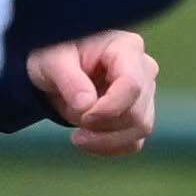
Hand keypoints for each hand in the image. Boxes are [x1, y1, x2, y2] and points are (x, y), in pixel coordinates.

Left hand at [28, 32, 158, 155]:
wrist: (55, 66)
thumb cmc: (54, 54)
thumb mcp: (51, 61)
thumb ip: (69, 80)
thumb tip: (87, 106)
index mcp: (126, 48)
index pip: (132, 85)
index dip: (110, 108)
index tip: (84, 117)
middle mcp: (144, 69)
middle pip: (137, 112)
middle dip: (103, 125)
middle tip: (74, 122)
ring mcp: (145, 93)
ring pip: (140, 129)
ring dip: (106, 140)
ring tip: (77, 135)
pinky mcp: (139, 114)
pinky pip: (134, 142)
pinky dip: (110, 147)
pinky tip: (87, 141)